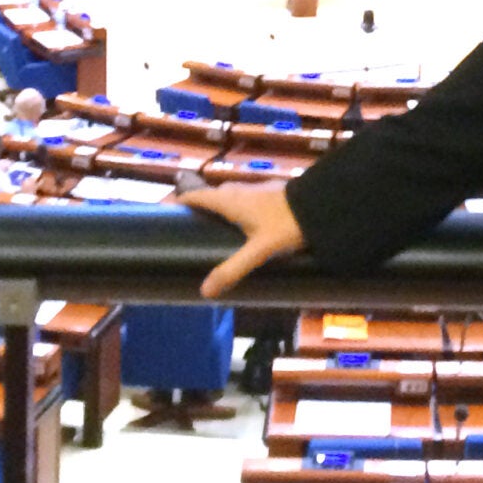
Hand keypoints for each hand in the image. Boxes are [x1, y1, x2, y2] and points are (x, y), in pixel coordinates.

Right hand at [176, 182, 305, 297]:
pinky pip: (243, 200)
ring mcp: (255, 191)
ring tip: (213, 229)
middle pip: (211, 196)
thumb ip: (232, 269)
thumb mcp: (258, 251)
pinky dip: (235, 209)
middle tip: (188, 227)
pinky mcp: (269, 194)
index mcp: (230, 200)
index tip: (164, 211)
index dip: (179, 201)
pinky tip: (242, 227)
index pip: (196, 196)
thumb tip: (204, 291)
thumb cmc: (286, 225)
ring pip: (229, 196)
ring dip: (218, 208)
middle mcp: (239, 191)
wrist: (318, 207)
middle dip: (198, 207)